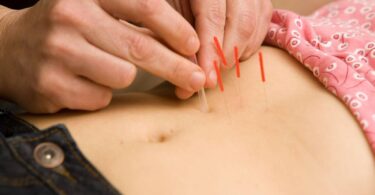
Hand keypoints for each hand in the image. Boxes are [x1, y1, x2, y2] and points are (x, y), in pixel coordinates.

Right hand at [0, 0, 205, 112]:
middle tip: (197, 79)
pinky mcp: (50, 84)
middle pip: (140, 47)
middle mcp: (71, 17)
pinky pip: (101, 98)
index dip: (176, 29)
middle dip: (176, 67)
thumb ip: (134, 20)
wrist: (11, 49)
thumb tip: (187, 46)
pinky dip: (101, 95)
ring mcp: (58, 51)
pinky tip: (83, 83)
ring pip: (123, 76)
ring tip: (105, 69)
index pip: (145, 6)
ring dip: (125, 78)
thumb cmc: (68, 30)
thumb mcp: (96, 11)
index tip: (195, 46)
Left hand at [168, 0, 272, 98]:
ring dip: (237, 54)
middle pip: (241, 22)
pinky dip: (248, 47)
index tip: (206, 78)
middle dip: (226, 56)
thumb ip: (177, 48)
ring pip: (253, 25)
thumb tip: (186, 90)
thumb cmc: (176, 4)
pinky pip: (261, 26)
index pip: (213, 16)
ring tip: (219, 67)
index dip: (211, 51)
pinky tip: (233, 56)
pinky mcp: (260, 1)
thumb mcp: (169, 20)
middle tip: (213, 78)